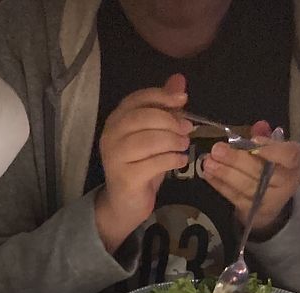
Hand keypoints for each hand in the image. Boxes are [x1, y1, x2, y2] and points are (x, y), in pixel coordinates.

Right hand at [94, 74, 192, 254]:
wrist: (124, 204)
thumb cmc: (140, 166)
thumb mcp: (153, 134)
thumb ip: (163, 108)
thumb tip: (179, 81)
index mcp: (116, 119)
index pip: (138, 98)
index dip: (162, 96)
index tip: (183, 100)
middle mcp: (111, 135)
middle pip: (144, 117)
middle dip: (171, 121)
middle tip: (187, 129)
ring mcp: (116, 157)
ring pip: (150, 140)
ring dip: (173, 141)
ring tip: (184, 146)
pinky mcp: (126, 177)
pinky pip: (154, 163)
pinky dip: (172, 159)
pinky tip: (181, 161)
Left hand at [202, 121, 299, 234]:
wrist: (273, 201)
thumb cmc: (274, 168)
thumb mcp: (275, 151)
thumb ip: (266, 138)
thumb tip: (259, 126)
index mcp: (294, 163)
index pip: (288, 155)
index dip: (271, 150)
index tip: (253, 141)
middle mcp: (285, 183)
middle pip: (261, 171)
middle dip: (236, 160)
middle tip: (217, 149)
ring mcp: (268, 200)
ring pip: (245, 186)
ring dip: (224, 173)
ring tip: (208, 162)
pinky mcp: (252, 212)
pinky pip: (234, 197)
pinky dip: (220, 185)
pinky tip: (208, 174)